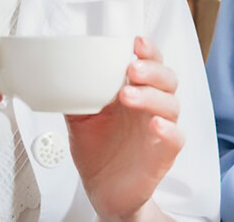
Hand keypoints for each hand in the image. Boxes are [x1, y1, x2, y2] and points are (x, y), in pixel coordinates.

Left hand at [67, 36, 182, 221]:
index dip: (148, 50)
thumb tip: (57, 76)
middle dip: (151, 70)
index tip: (136, 42)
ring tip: (128, 95)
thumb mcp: (79, 119)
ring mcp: (160, 128)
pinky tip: (155, 125)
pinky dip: (168, 128)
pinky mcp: (165, 152)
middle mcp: (151, 107)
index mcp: (135, 92)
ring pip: (171, 104)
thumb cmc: (98, 151)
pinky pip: (176, 137)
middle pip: (167, 79)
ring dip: (152, 96)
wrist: (103, 191)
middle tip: (130, 69)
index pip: (150, 64)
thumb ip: (75, 97)